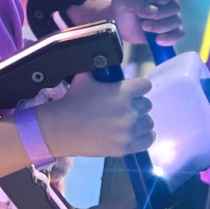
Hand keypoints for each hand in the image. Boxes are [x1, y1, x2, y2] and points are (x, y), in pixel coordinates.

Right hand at [38, 73, 155, 157]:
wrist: (61, 128)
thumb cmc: (73, 101)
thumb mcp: (84, 78)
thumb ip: (99, 69)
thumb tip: (103, 61)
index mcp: (124, 92)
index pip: (145, 86)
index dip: (138, 86)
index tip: (132, 90)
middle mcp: (130, 112)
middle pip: (147, 105)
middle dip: (136, 104)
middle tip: (124, 106)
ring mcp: (128, 132)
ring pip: (148, 123)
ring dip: (140, 120)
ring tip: (129, 120)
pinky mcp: (125, 147)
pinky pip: (147, 141)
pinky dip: (144, 136)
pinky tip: (138, 132)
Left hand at [109, 0, 183, 46]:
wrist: (119, 24)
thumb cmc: (122, 7)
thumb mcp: (123, 0)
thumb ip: (136, 2)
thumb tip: (153, 11)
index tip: (150, 0)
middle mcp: (168, 1)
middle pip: (174, 7)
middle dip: (158, 15)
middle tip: (142, 18)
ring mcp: (170, 16)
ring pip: (176, 21)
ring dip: (160, 26)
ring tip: (144, 27)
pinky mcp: (169, 30)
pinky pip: (178, 34)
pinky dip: (170, 38)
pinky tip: (158, 40)